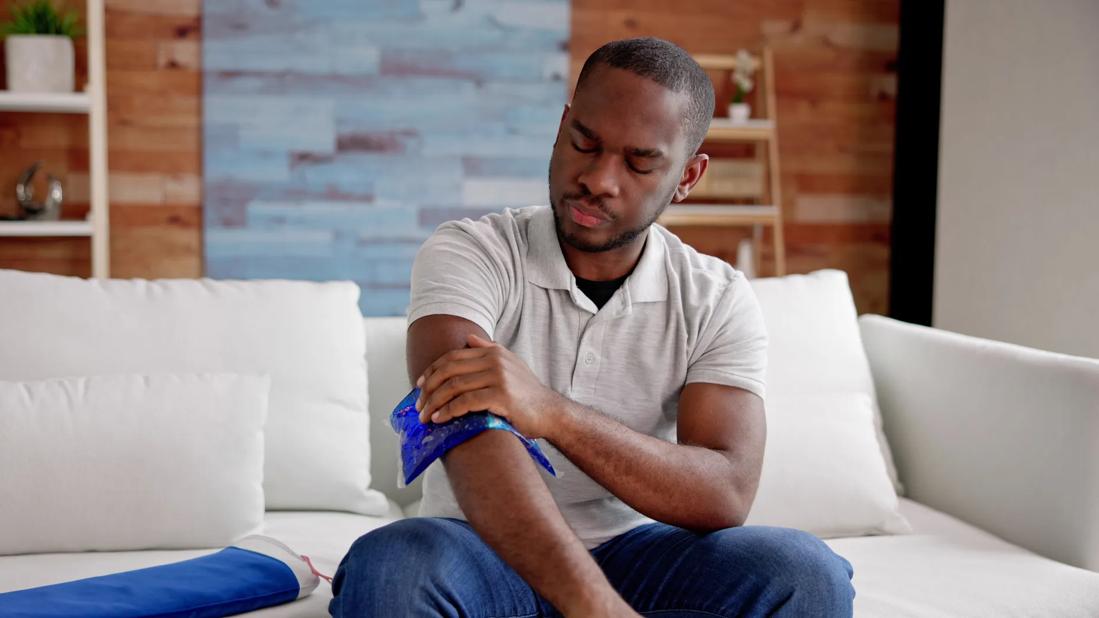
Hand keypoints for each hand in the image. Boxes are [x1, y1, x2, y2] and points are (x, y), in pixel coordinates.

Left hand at [415, 333, 563, 438]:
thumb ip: (488, 350)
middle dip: (428, 388)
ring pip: (453, 387)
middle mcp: (494, 361)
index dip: (431, 371)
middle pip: (449, 370)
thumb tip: (468, 338)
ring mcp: (498, 377)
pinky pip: (465, 402)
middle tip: (418, 405)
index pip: (452, 358)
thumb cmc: (527, 393)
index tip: (418, 386)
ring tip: (425, 416)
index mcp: (493, 352)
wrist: (550, 413)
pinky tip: (440, 419)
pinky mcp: (500, 397)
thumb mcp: (510, 364)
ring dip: (434, 402)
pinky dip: (448, 411)